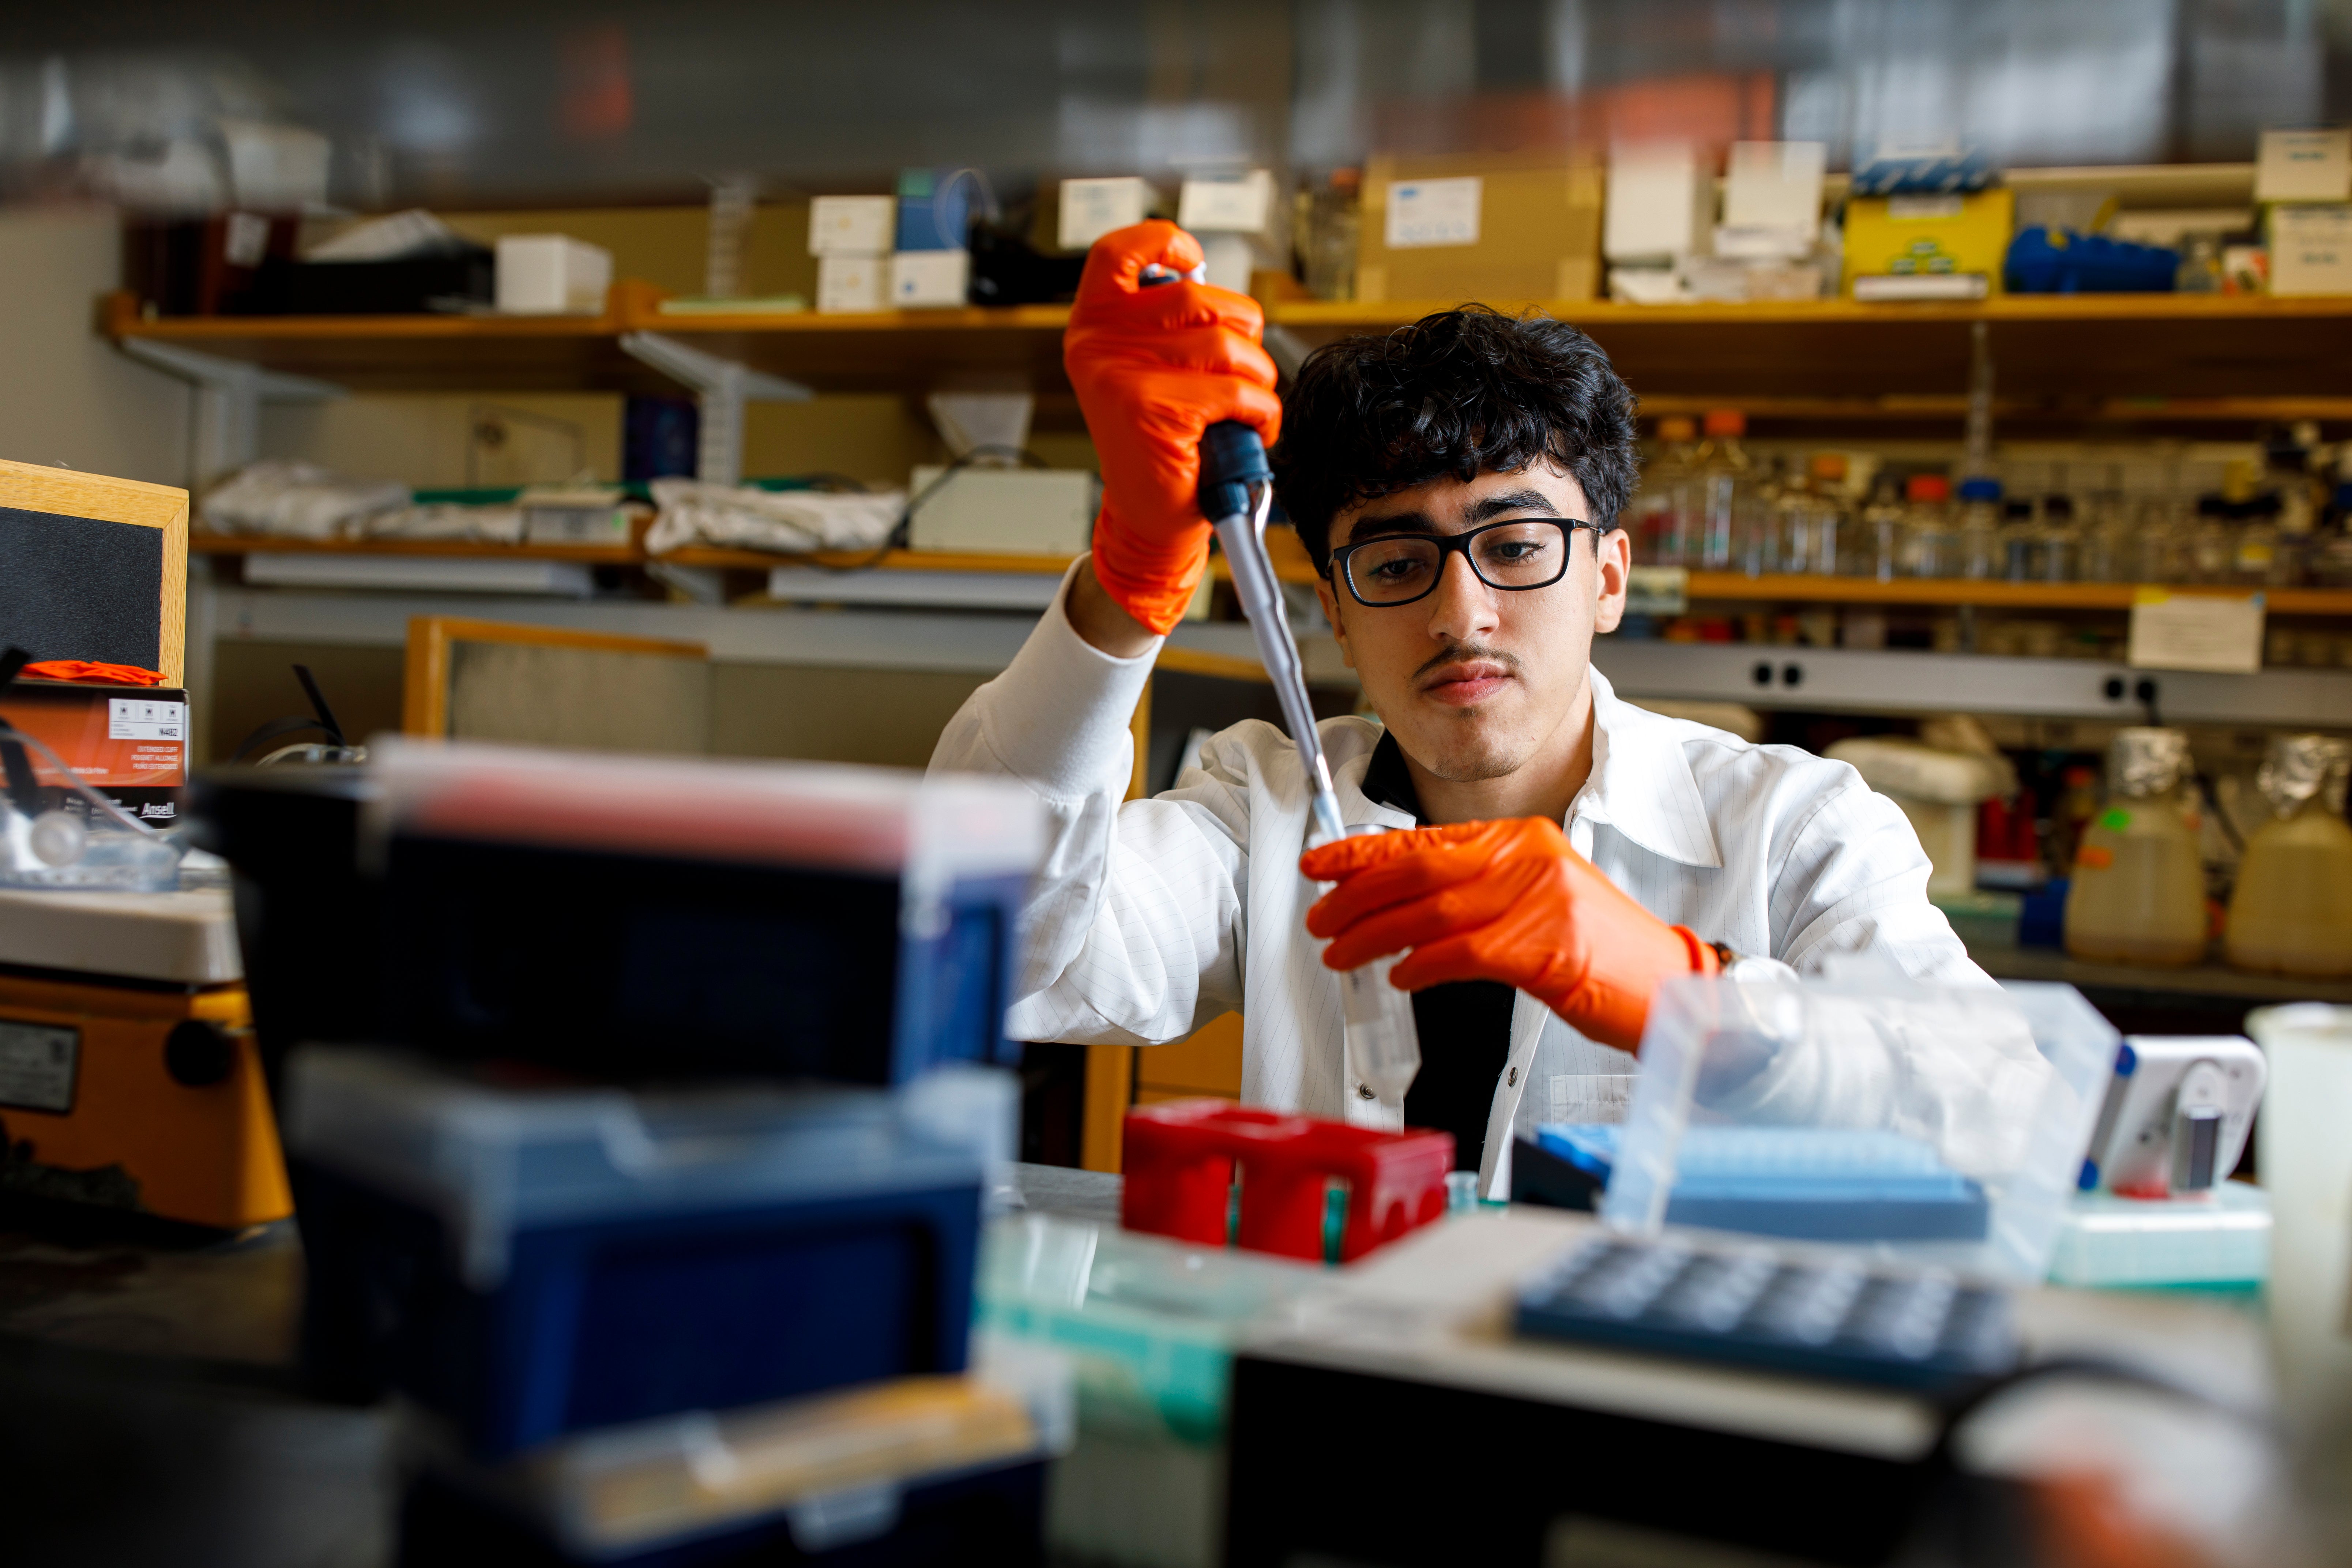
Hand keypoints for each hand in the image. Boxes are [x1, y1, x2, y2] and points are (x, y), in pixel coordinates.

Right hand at [1063, 221, 1282, 635]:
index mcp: (1094, 327)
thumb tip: (1202, 277)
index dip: (1162, 240)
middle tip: (1239, 373)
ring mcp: (1125, 378)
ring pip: (1229, 345)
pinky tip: (1249, 432)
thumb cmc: (1163, 440)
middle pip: (1201, 297)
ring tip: (1243, 408)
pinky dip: (1262, 414)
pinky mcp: (1158, 412)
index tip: (1192, 257)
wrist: (1151, 517)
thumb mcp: (1152, 369)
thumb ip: (1166, 322)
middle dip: (1242, 333)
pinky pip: (1240, 392)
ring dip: (1256, 379)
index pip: (1118, 254)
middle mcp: (1100, 347)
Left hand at [1300, 817, 1719, 1052]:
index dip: (1363, 852)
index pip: (1426, 838)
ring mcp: (1541, 901)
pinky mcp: (1548, 948)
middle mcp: (1529, 859)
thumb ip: (1475, 891)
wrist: (1666, 985)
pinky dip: (1423, 966)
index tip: (1320, 864)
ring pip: (1432, 911)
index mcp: (1522, 840)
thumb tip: (1398, 900)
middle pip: (1420, 868)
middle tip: (1319, 918)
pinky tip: (1400, 978)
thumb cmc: (1599, 952)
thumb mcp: (1535, 902)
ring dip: (1374, 936)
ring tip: (1340, 954)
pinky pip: (1464, 953)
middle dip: (1357, 894)